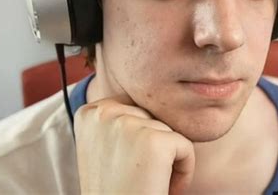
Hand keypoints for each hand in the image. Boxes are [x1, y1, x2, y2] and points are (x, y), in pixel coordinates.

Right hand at [74, 95, 194, 194]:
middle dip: (152, 146)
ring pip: (170, 131)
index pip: (135, 108)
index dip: (137, 140)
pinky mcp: (154, 141)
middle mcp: (105, 111)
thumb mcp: (104, 148)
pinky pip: (186, 147)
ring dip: (166, 160)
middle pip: (153, 116)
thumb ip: (117, 120)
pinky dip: (183, 172)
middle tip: (134, 175)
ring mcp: (128, 124)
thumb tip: (148, 93)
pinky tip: (159, 187)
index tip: (122, 164)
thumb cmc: (114, 191)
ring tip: (144, 181)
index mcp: (90, 111)